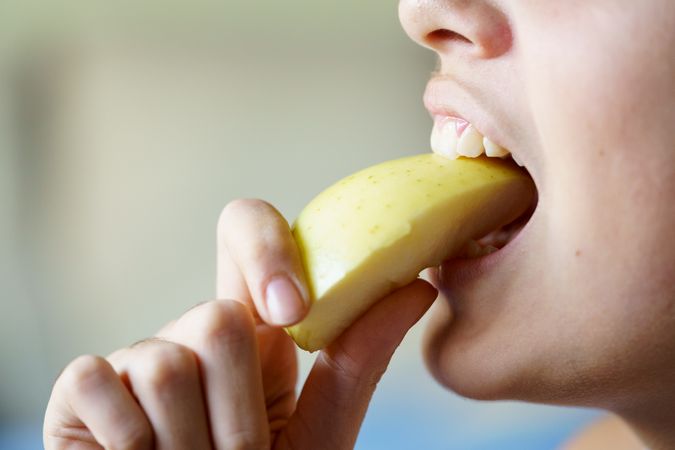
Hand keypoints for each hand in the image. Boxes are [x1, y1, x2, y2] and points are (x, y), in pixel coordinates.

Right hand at [43, 198, 437, 448]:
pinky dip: (128, 445)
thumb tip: (418, 284)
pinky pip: (97, 384)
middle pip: (218, 318)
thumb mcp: (320, 429)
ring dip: (190, 443)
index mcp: (254, 334)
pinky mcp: (82, 389)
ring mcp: (135, 359)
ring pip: (167, 363)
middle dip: (237, 411)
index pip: (248, 234)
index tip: (292, 311)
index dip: (268, 248)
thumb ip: (358, 358)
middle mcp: (192, 334)